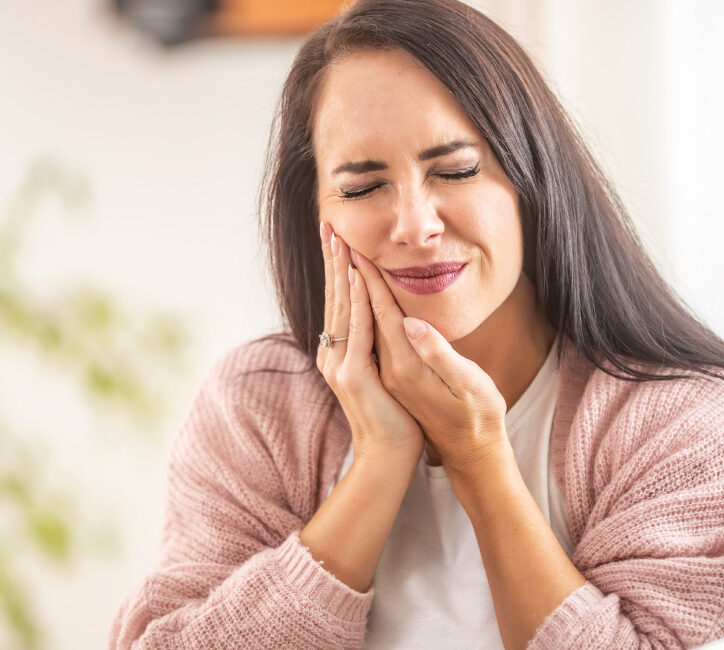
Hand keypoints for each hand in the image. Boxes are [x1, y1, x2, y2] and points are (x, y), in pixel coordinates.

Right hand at [316, 223, 423, 464]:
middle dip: (333, 259)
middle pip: (334, 297)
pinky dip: (356, 301)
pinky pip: (357, 330)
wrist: (389, 456)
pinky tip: (355, 277)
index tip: (337, 238)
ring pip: (342, 307)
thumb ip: (376, 349)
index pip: (340, 301)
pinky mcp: (353, 376)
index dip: (338, 268)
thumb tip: (378, 325)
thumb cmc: (394, 418)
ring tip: (340, 239)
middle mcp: (334, 354)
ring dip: (340, 270)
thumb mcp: (383, 374)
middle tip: (329, 224)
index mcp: (342, 352)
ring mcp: (340, 365)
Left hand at [350, 250, 509, 474]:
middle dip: (348, 275)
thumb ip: (439, 354)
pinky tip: (353, 296)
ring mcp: (385, 373)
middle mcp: (388, 369)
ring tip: (336, 258)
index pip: (381, 314)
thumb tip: (412, 324)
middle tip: (334, 239)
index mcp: (405, 368)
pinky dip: (356, 310)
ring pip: (356, 322)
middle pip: (359, 313)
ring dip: (346, 288)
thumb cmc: (477, 418)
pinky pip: (364, 335)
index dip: (370, 280)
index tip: (357, 249)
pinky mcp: (388, 376)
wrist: (466, 454)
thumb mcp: (468, 386)